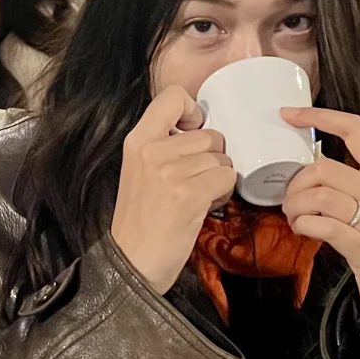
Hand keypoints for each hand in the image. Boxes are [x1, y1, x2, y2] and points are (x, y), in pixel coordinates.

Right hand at [110, 86, 235, 295]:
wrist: (132, 262)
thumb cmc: (140, 220)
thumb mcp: (139, 171)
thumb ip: (162, 146)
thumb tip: (201, 129)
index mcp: (137, 141)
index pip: (173, 96)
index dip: (192, 111)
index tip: (192, 131)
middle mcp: (153, 150)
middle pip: (209, 134)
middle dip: (211, 157)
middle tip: (196, 180)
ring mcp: (171, 171)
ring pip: (222, 157)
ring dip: (219, 177)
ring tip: (200, 195)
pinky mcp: (190, 194)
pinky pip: (228, 177)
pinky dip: (224, 193)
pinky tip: (206, 206)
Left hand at [281, 107, 359, 344]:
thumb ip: (349, 178)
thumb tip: (307, 163)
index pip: (356, 130)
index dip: (320, 118)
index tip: (289, 115)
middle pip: (326, 169)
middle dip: (296, 183)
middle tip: (289, 200)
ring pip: (321, 197)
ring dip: (296, 206)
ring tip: (293, 216)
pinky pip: (325, 227)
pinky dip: (304, 225)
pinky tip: (302, 228)